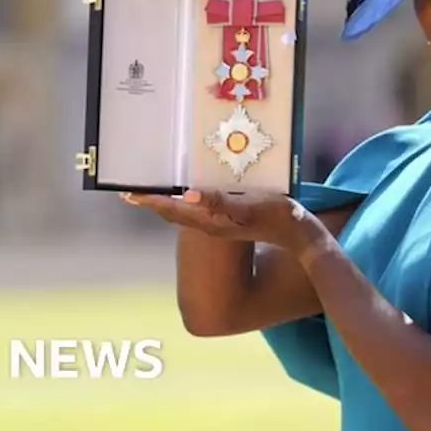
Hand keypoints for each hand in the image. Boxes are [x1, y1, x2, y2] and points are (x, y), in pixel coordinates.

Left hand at [120, 188, 314, 250]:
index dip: (150, 201)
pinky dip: (187, 201)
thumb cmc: (279, 218)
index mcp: (212, 221)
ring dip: (167, 202)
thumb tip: (188, 194)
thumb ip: (221, 201)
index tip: (128, 193)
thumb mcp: (251, 205)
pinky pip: (199, 212)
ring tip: (153, 192)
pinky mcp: (231, 223)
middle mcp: (211, 226)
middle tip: (132, 191)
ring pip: (185, 214)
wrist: (302, 239)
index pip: (173, 209)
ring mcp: (221, 226)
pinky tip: (190, 194)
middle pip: (174, 213)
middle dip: (153, 202)